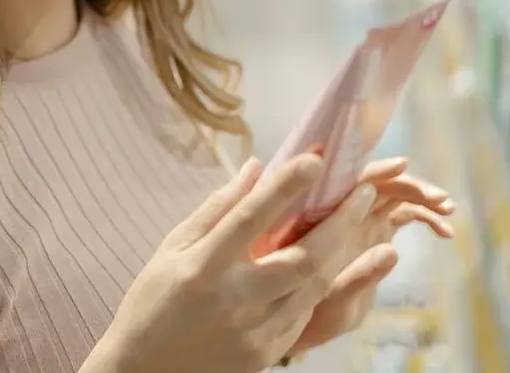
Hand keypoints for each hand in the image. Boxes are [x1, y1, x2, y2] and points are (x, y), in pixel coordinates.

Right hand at [80, 154, 378, 372]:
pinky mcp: (268, 353)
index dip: (285, 187)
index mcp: (202, 268)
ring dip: (343, 250)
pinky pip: (306, 312)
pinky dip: (321, 284)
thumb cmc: (153, 303)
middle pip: (302, 257)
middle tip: (363, 191)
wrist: (146, 371)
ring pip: (315, 286)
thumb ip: (215, 209)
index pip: (250, 218)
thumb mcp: (171, 249)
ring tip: (358, 220)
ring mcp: (255, 331)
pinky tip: (331, 261)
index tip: (315, 158)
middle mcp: (234, 300)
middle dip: (340, 221)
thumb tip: (255, 169)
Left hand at [288, 158, 454, 355]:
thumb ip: (359, 278)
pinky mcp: (375, 233)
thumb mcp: (335, 301)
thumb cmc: (313, 314)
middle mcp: (343, 214)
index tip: (403, 164)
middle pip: (379, 183)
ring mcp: (360, 221)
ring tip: (449, 210)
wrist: (309, 326)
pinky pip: (402, 214)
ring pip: (393, 195)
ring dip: (421, 197)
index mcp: (326, 221)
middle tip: (441, 200)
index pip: (350, 182)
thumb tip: (394, 252)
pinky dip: (424, 216)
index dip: (376, 169)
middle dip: (410, 185)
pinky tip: (445, 233)